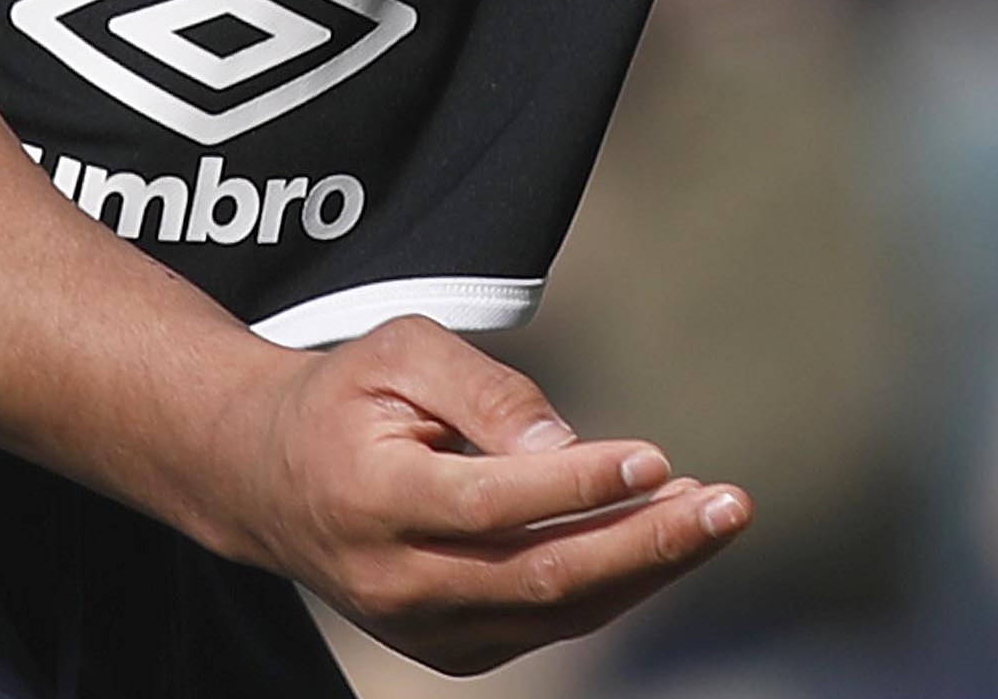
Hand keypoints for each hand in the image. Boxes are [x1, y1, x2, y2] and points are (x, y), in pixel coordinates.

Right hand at [203, 313, 749, 672]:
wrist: (269, 480)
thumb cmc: (347, 396)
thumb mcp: (402, 350)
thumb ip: (484, 390)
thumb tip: (567, 446)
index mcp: (376, 498)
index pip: (493, 504)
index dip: (578, 486)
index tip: (657, 458)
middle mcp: (398, 580)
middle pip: (540, 577)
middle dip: (647, 545)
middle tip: (729, 506)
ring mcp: (423, 627)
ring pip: (555, 610)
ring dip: (647, 567)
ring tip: (718, 516)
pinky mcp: (451, 647)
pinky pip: (546, 622)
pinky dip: (612, 585)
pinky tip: (662, 537)